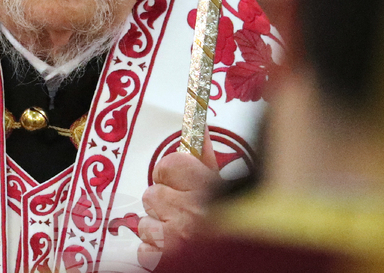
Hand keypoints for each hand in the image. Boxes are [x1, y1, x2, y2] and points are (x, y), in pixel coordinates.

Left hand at [137, 129, 219, 268]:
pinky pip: (144, 250)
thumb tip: (197, 124)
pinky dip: (155, 252)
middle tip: (184, 212)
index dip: (171, 174)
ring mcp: (174, 237)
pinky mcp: (162, 260)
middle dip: (165, 204)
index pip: (167, 165)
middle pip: (152, 194)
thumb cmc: (231, 218)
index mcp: (204, 187)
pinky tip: (174, 249)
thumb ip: (204, 155)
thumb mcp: (221, 184)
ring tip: (182, 233)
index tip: (180, 182)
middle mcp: (188, 210)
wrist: (240, 256)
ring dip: (159, 229)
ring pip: (145, 223)